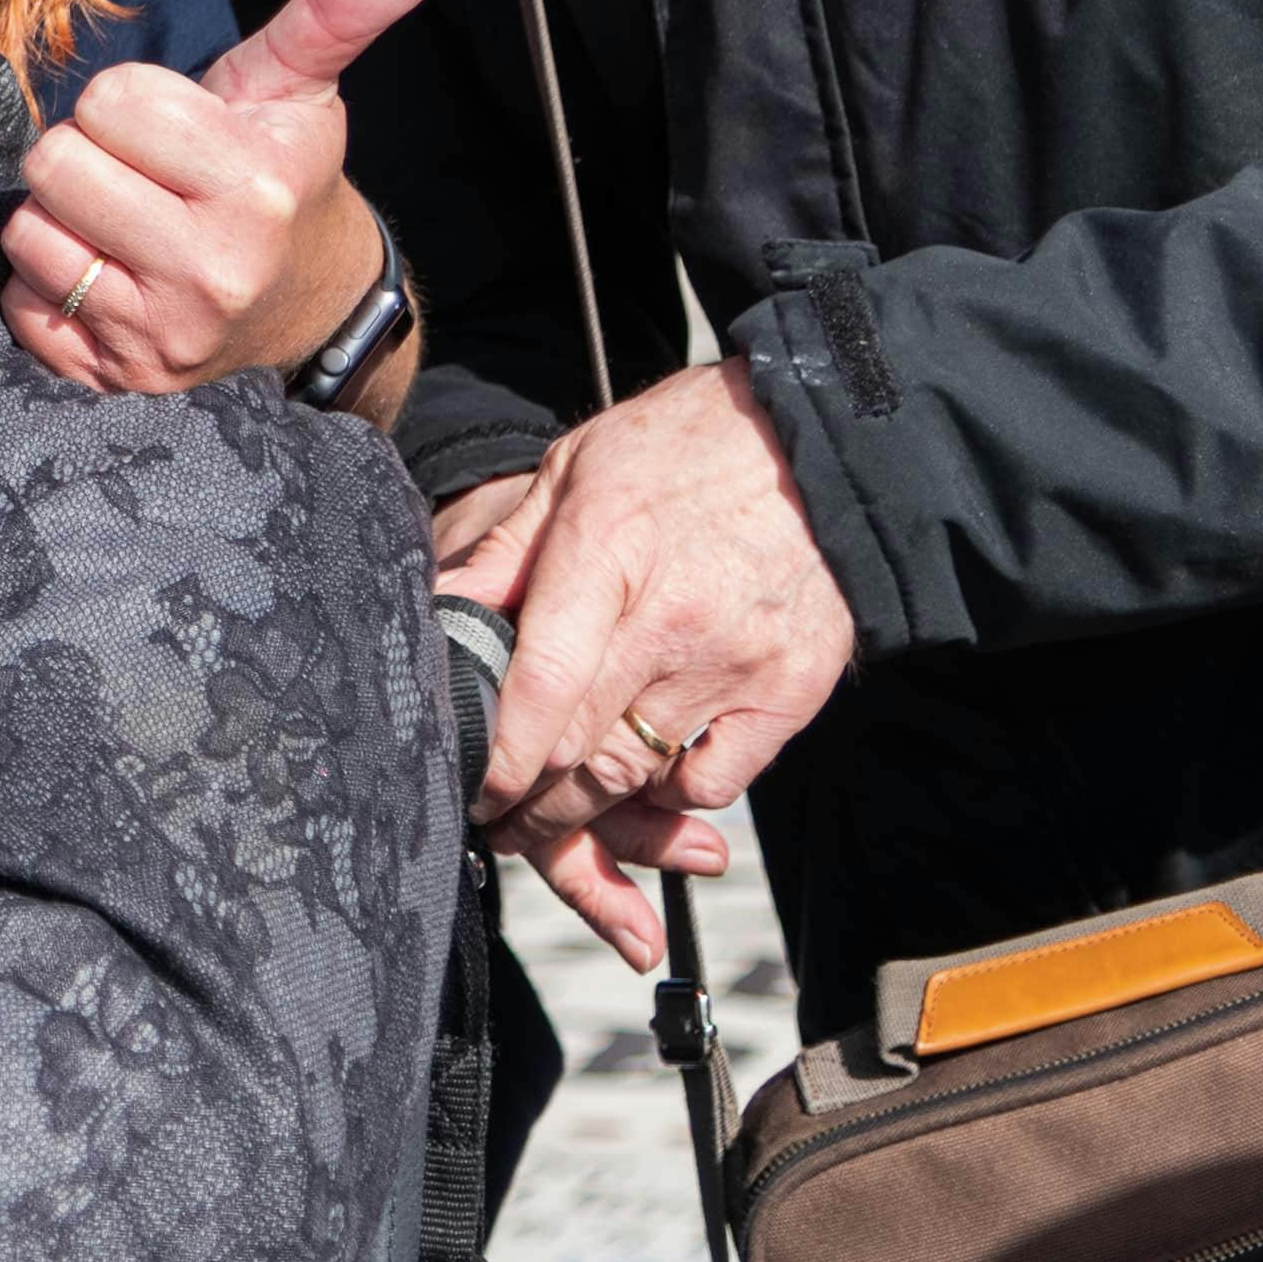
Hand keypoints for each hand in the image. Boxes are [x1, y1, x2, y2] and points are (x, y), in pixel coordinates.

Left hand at [3, 0, 443, 397]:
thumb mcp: (302, 88)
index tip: (175, 130)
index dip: (133, 102)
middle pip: (54, 163)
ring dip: (62, 220)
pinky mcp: (115, 381)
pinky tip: (106, 279)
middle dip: (87, 154)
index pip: (109, 98)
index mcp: (255, 187)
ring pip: (28, 233)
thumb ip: (340, 8)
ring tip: (123, 223)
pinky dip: (47, 288)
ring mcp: (161, 338)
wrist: (302, 307)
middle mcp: (212, 273)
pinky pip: (21, 304)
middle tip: (142, 175)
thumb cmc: (283, 175)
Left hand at [436, 361, 853, 965]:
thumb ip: (508, 551)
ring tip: (551, 815)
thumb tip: (442, 613)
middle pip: (580, 750)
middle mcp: (670, 618)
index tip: (470, 789)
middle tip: (495, 819)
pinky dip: (673, 796)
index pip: (541, 685)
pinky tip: (648, 777)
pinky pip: (716, 783)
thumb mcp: (576, 468)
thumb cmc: (685, 446)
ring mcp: (736, 661)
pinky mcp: (791, 690)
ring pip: (639, 775)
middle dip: (526, 803)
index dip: (497, 756)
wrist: (820, 442)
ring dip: (587, 810)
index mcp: (604, 550)